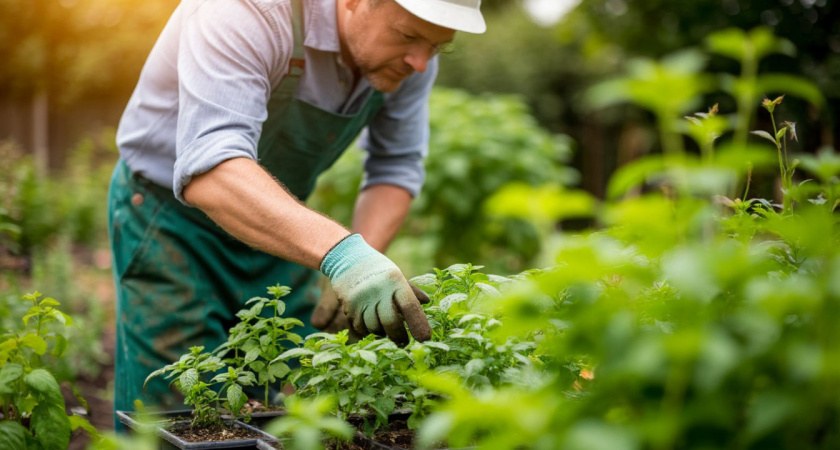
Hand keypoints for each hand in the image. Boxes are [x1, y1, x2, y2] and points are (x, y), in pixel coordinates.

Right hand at [311, 277, 429, 335]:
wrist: (347, 258)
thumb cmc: (378, 269)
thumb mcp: (396, 274)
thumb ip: (411, 291)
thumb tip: (427, 303)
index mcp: (394, 280)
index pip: (410, 306)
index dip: (418, 324)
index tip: (425, 339)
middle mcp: (378, 289)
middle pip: (391, 322)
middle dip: (399, 337)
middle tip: (404, 343)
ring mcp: (361, 299)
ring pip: (374, 328)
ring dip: (382, 333)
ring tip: (385, 328)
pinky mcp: (349, 306)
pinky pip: (360, 328)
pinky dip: (368, 330)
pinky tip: (371, 324)